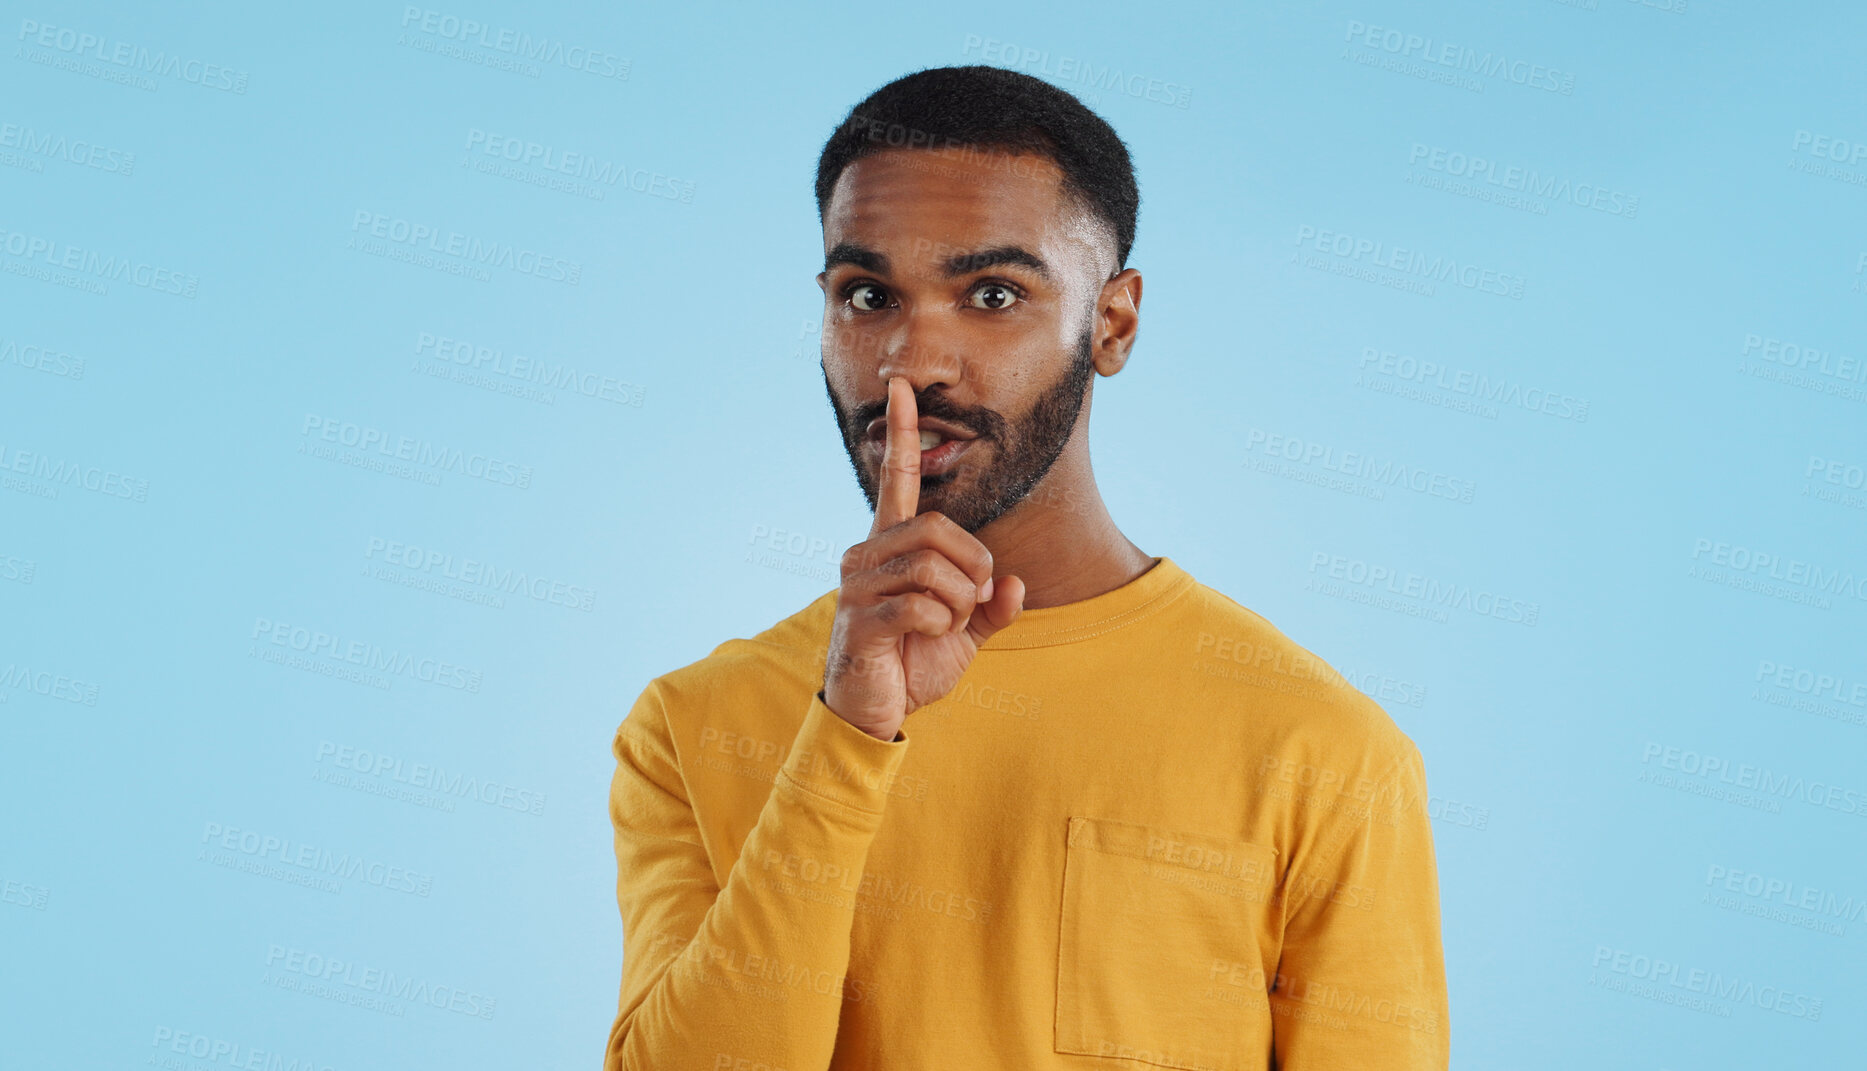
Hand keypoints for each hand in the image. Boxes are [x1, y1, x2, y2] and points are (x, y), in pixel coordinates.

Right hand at [822, 377, 1025, 739]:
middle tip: (970, 603)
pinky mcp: (861, 619)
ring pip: (933, 568)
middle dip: (973, 568)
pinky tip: (925, 638)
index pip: (896, 479)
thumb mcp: (964, 633)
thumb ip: (990, 605)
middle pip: (940, 530)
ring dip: (957, 603)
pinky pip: (921, 606)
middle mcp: (868, 555)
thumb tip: (1015, 585)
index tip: (901, 385)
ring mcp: (859, 586)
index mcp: (891, 546)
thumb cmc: (913, 664)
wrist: (876, 714)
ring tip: (943, 626)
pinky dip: (940, 625)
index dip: (902, 433)